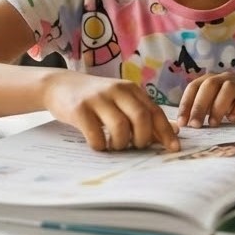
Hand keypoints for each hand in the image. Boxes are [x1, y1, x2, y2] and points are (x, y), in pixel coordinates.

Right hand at [41, 71, 179, 151]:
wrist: (60, 85)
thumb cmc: (97, 98)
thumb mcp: (122, 101)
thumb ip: (145, 114)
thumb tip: (174, 131)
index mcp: (131, 90)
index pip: (155, 111)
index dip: (166, 131)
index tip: (174, 148)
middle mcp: (117, 91)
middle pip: (140, 118)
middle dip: (143, 138)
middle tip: (136, 146)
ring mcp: (97, 99)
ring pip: (120, 126)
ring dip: (121, 143)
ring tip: (115, 146)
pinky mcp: (79, 109)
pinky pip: (95, 133)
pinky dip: (100, 145)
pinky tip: (99, 145)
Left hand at [177, 72, 234, 127]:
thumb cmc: (231, 113)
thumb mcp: (212, 112)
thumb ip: (198, 115)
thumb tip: (179, 127)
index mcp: (211, 81)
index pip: (194, 87)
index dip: (186, 104)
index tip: (182, 123)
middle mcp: (225, 79)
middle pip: (209, 85)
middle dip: (199, 106)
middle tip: (195, 125)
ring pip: (228, 88)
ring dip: (218, 107)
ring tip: (214, 124)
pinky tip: (233, 119)